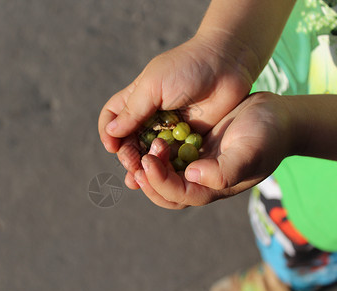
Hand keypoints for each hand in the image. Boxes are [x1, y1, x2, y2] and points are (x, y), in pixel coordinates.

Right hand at [98, 35, 253, 187]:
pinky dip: (165, 168)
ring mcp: (169, 128)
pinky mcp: (188, 138)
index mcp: (137, 98)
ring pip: (149, 152)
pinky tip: (161, 178)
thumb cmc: (187, 68)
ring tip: (140, 178)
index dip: (108, 132)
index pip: (112, 117)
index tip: (112, 146)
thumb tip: (111, 132)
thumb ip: (133, 110)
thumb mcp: (154, 85)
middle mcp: (150, 115)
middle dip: (127, 154)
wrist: (227, 64)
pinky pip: (173, 157)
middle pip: (129, 140)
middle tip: (132, 164)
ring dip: (143, 166)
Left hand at [133, 92, 293, 208]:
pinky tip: (142, 137)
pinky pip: (167, 153)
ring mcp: (196, 163)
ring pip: (162, 174)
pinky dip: (152, 150)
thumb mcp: (250, 152)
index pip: (178, 195)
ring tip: (134, 150)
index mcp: (213, 187)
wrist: (278, 117)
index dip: (159, 182)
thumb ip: (224, 171)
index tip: (147, 162)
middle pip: (164, 192)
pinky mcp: (194, 145)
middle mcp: (201, 180)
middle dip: (147, 179)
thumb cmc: (268, 135)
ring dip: (145, 166)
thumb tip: (191, 176)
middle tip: (134, 159)